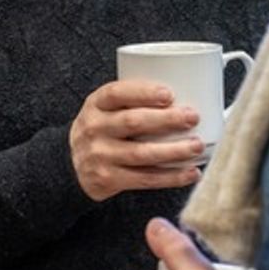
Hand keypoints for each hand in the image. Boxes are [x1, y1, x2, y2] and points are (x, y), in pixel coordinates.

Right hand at [69, 80, 202, 200]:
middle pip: (132, 122)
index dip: (143, 92)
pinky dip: (171, 177)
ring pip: (141, 153)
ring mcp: (100, 155)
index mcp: (95, 104)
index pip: (116, 93)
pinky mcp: (108, 179)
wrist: (71, 165)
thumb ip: (133, 100)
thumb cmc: (102, 129)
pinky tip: (190, 172)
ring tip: (197, 145)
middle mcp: (94, 128)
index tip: (169, 94)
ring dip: (174, 150)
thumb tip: (187, 90)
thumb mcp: (105, 108)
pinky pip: (144, 179)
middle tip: (193, 117)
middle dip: (166, 119)